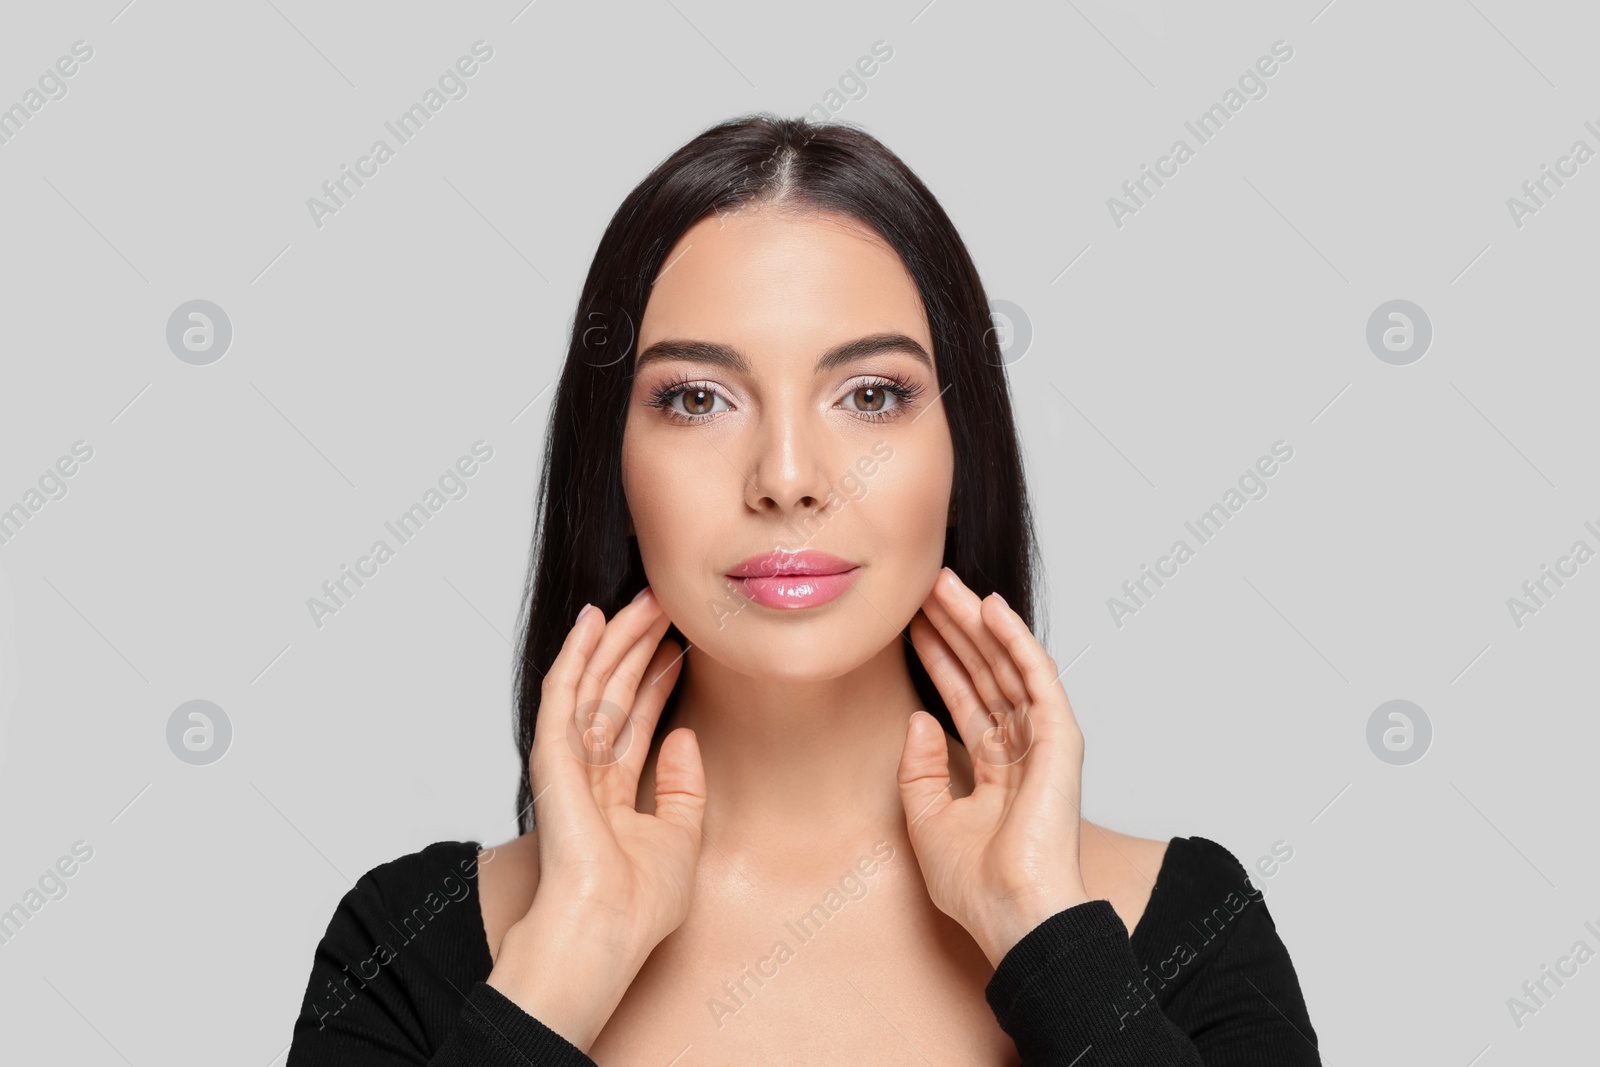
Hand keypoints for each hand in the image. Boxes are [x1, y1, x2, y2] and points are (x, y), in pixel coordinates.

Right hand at [487, 588, 703, 1048]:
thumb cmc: (638, 906)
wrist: (605, 933)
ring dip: (618, 639)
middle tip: (665, 601)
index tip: (683, 641)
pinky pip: (563, 696)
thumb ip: (683, 787)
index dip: (658, 677)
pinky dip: (576, 656)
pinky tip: (592, 621)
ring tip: (644, 598)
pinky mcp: (552, 759)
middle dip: (639, 646)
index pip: (636, 719)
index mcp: (612, 793)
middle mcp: (587, 772)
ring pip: (593, 684)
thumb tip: (684, 735)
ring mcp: (567, 764)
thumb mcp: (682, 839)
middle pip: (614, 692)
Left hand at [897, 567, 1091, 967]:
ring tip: (944, 583)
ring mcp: (1043, 742)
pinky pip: (1036, 678)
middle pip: (983, 673)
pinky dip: (1015, 641)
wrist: (1014, 916)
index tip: (909, 624)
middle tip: (924, 586)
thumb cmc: (978, 887)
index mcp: (997, 769)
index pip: (964, 698)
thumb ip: (920, 769)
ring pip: (1005, 666)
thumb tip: (919, 717)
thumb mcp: (927, 821)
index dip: (938, 659)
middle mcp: (1022, 750)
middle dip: (954, 628)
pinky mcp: (1061, 740)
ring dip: (976, 622)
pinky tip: (991, 608)